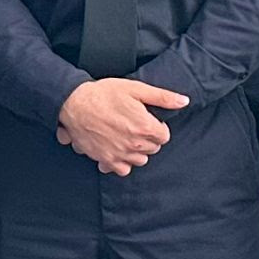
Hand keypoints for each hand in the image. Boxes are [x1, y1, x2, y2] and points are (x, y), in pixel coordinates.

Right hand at [59, 77, 189, 175]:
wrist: (74, 103)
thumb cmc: (103, 94)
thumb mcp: (135, 89)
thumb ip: (162, 97)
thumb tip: (184, 101)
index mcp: (144, 126)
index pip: (164, 136)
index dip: (158, 127)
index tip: (149, 120)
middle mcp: (134, 144)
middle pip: (153, 148)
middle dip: (148, 138)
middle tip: (136, 126)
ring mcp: (120, 154)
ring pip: (140, 160)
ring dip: (137, 150)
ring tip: (126, 137)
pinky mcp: (106, 160)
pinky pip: (122, 169)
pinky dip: (122, 162)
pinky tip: (117, 149)